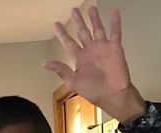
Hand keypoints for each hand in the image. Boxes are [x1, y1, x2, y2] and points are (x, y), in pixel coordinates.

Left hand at [44, 7, 145, 122]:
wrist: (113, 95)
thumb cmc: (94, 91)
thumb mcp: (74, 82)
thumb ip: (62, 70)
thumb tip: (45, 64)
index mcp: (80, 58)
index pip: (69, 42)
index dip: (62, 33)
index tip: (56, 24)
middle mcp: (90, 51)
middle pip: (82, 32)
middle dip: (78, 21)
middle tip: (74, 10)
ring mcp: (103, 48)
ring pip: (97, 29)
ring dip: (94, 19)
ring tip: (91, 8)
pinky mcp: (115, 48)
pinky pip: (115, 32)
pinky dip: (115, 22)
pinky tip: (114, 12)